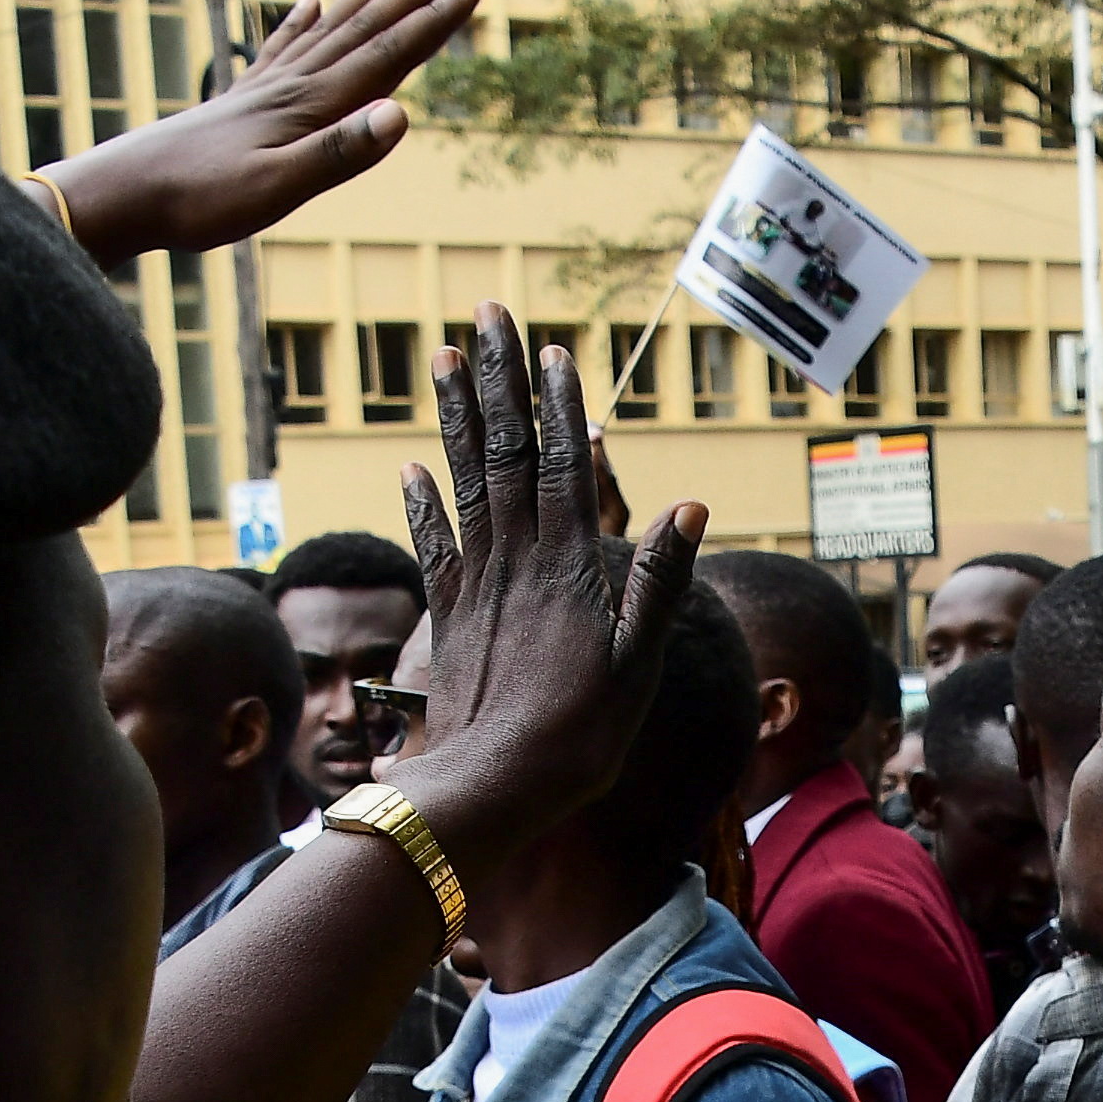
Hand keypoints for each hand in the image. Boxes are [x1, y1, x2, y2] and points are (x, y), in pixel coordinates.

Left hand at [31, 0, 478, 259]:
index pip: (388, 55)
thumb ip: (339, 154)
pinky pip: (284, 44)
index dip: (434, 21)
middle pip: (366, 27)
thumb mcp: (276, 189)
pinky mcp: (242, 98)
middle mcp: (294, 84)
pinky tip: (313, 0)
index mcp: (312, 104)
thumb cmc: (199, 200)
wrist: (126, 192)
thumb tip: (402, 116)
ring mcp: (266, 86)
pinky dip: (304, 18)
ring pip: (333, 27)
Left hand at [387, 305, 704, 876]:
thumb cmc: (578, 736)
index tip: (551, 348)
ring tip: (443, 355)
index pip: (565, 463)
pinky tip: (410, 466)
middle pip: (508, 449)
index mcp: (568, 564)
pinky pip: (433, 544)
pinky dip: (421, 502)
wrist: (493, 788)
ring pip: (465, 478)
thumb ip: (660, 580)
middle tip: (487, 313)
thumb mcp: (638, 662)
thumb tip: (692, 504)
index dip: (558, 404)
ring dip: (455, 415)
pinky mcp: (448, 615)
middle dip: (498, 378)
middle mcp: (516, 558)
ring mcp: (476, 582)